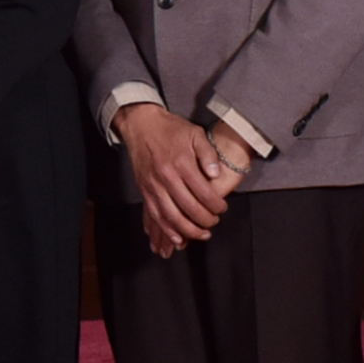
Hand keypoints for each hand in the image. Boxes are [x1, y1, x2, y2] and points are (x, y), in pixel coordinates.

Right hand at [113, 104, 235, 256]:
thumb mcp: (196, 133)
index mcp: (182, 163)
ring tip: (201, 234)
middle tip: (214, 222)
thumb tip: (215, 174)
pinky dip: (166, 229)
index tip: (222, 208)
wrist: (141, 125)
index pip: (204, 193)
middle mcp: (167, 177)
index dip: (217, 206)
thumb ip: (208, 154)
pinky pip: (155, 215)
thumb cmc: (171, 129)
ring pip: (172, 217)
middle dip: (206, 220)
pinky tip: (177, 237)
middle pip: (189, 208)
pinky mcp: (144, 191)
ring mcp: (153, 186)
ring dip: (188, 230)